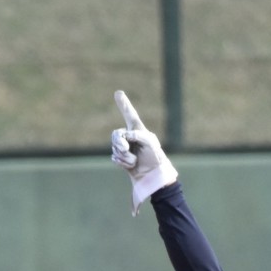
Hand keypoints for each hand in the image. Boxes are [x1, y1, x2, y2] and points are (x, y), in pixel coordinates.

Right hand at [111, 91, 177, 215]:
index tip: (118, 93)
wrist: (153, 177)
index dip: (124, 105)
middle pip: (116, 134)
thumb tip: (125, 136)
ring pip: (115, 148)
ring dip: (124, 155)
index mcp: (139, 131)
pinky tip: (131, 165)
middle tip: (125, 148)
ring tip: (134, 161)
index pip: (130, 115)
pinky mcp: (122, 159)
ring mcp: (126, 149)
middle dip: (119, 142)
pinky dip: (122, 162)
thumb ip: (137, 135)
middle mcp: (131, 138)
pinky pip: (114, 157)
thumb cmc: (155, 158)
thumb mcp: (149, 143)